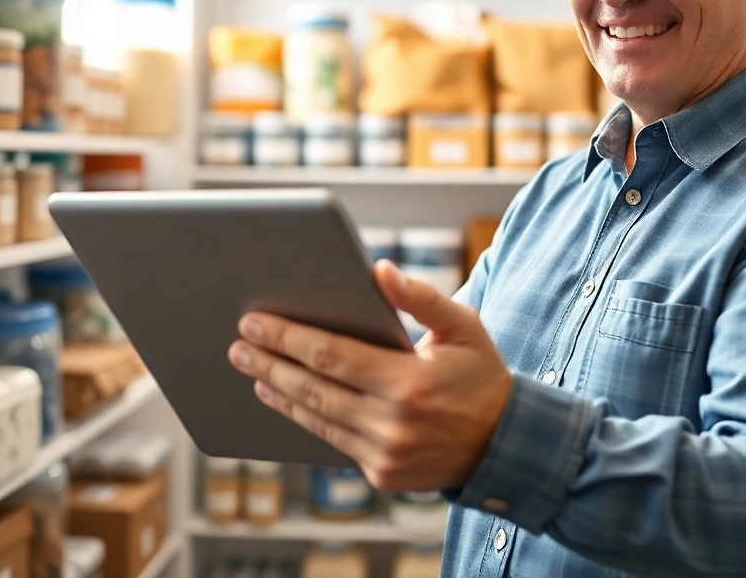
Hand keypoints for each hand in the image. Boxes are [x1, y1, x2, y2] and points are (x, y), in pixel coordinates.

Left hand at [228, 260, 512, 491]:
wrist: (506, 445)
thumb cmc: (481, 376)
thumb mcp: (463, 326)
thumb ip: (420, 297)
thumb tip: (378, 270)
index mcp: (410, 382)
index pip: (332, 355)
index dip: (288, 337)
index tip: (255, 320)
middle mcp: (393, 423)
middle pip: (312, 387)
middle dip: (269, 362)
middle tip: (238, 342)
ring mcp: (384, 455)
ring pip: (315, 418)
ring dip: (276, 391)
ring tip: (250, 368)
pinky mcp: (380, 475)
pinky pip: (330, 441)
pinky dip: (302, 417)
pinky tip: (281, 398)